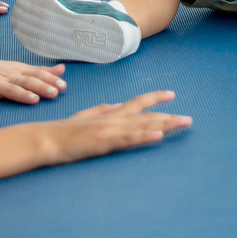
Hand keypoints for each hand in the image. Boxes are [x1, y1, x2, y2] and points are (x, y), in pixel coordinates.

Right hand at [0, 55, 67, 110]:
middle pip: (27, 81)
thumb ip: (41, 71)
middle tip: (54, 93)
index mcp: (19, 72)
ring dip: (22, 94)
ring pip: (10, 88)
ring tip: (33, 99)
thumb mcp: (19, 68)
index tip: (63, 87)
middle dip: (41, 87)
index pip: (37, 74)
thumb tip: (62, 69)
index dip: (50, 80)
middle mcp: (9, 76)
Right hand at [47, 91, 191, 164]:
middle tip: (189, 119)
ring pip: (143, 126)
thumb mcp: (85, 117)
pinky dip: (144, 138)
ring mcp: (110, 130)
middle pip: (147, 115)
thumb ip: (102, 110)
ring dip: (164, 125)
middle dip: (169, 116)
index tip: (171, 94)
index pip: (138, 102)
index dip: (155, 97)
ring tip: (182, 123)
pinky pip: (128, 140)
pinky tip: (158, 137)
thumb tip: (116, 104)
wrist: (47, 138)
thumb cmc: (64, 131)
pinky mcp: (104, 142)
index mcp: (111, 113)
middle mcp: (114, 119)